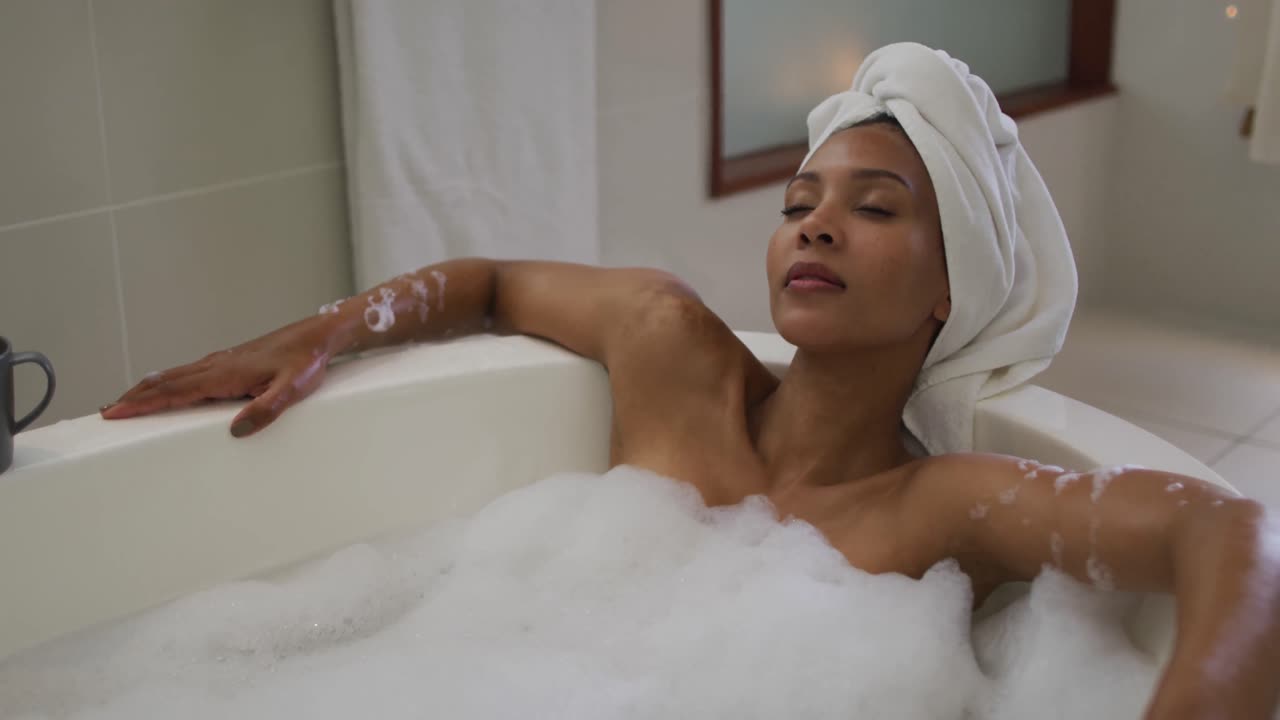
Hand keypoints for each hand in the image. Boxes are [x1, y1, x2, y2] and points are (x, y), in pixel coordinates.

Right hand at [99, 318, 334, 437]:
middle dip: (135, 396)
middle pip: (166, 382)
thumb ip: (266, 409)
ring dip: (148, 388)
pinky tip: (167, 386)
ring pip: (176, 376)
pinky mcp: (230, 362)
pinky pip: (190, 373)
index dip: (144, 403)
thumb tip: (236, 430)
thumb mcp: (292, 389)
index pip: (175, 391)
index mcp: (225, 374)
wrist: (316, 336)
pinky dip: (169, 381)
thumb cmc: (305, 362)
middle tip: (108, 411)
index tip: (117, 412)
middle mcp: (217, 366)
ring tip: (127, 400)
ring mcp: (222, 362)